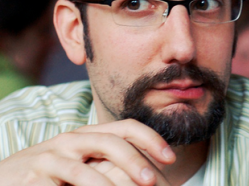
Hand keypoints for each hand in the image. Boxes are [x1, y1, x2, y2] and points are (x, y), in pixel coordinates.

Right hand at [0, 119, 174, 185]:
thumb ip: (110, 163)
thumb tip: (152, 176)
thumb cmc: (52, 173)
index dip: (151, 139)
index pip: (126, 128)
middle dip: (134, 161)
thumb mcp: (84, 162)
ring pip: (82, 171)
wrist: (5, 177)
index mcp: (89, 134)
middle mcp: (71, 141)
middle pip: (109, 143)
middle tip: (153, 181)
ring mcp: (49, 159)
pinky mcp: (32, 178)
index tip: (171, 158)